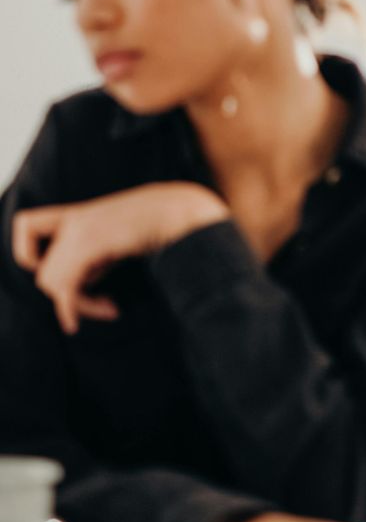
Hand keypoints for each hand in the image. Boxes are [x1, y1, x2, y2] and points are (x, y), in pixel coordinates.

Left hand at [13, 183, 228, 333]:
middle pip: (44, 271)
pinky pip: (65, 286)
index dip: (31, 253)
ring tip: (112, 307)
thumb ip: (101, 252)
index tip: (68, 272)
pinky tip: (111, 311)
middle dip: (69, 295)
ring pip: (52, 283)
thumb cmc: (162, 223)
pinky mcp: (90, 241)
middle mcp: (75, 219)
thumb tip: (90, 279)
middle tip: (105, 305)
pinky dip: (77, 308)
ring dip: (81, 304)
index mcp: (80, 214)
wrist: (182, 209)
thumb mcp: (122, 237)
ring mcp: (80, 229)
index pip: (26, 225)